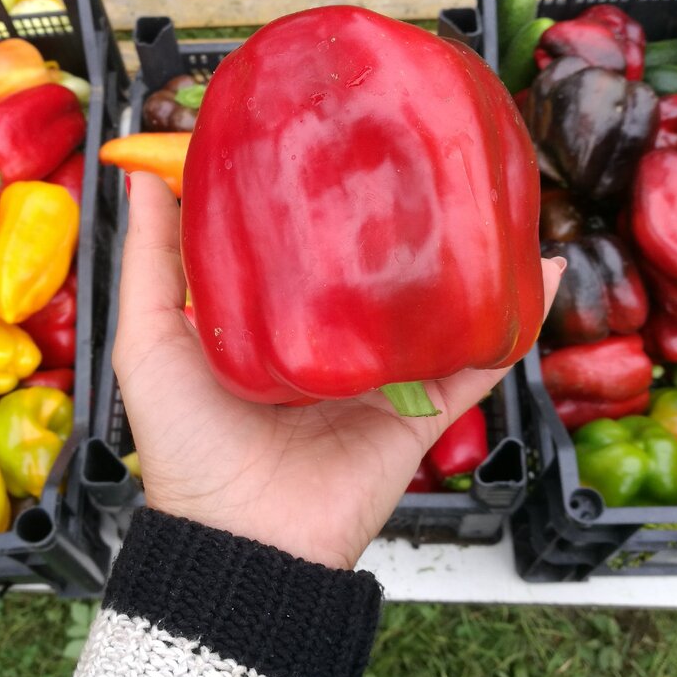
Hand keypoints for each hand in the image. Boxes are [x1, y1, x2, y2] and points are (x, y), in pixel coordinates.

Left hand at [113, 172, 563, 569]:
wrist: (240, 541)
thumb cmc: (186, 445)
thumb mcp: (150, 339)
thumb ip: (151, 261)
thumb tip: (137, 174)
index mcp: (273, 325)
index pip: (304, 246)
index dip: (319, 195)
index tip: (333, 134)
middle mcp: (333, 345)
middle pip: (379, 272)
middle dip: (403, 220)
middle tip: (422, 155)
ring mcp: (384, 377)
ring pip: (437, 308)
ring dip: (470, 260)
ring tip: (492, 200)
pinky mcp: (423, 412)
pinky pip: (477, 360)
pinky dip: (513, 320)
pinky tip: (538, 271)